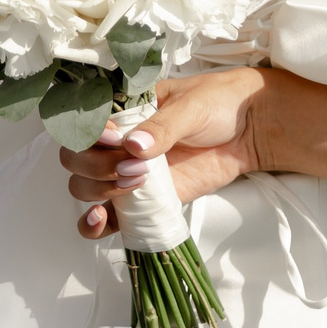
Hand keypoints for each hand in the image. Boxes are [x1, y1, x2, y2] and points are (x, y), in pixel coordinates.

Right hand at [60, 67, 270, 239]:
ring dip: (98, 189)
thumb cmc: (219, 103)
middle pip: (76, 158)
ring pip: (85, 186)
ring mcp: (127, 171)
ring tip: (135, 184)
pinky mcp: (143, 200)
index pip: (83, 123)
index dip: (89, 134)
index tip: (116, 139)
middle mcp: (117, 140)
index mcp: (123, 109)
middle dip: (95, 165)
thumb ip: (163, 126)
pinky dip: (95, 224)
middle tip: (131, 166)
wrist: (250, 130)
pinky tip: (100, 220)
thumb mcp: (191, 106)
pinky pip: (109, 216)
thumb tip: (134, 146)